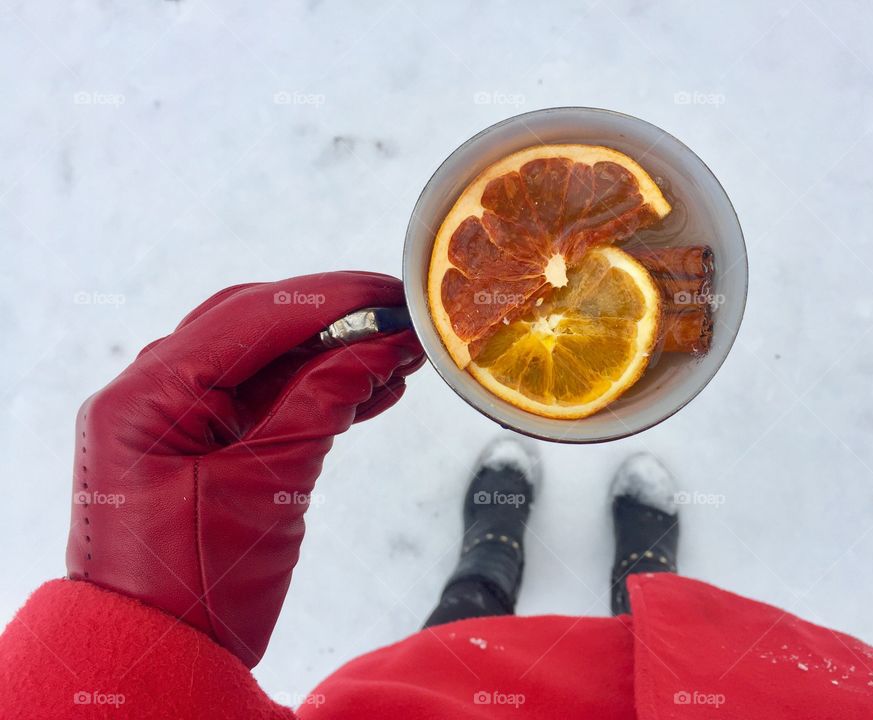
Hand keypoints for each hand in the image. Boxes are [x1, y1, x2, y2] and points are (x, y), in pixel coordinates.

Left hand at [66, 272, 423, 666]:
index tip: (393, 293)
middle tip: (400, 318)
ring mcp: (176, 417)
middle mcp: (153, 391)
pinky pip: (265, 401)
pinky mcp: (202, 443)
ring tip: (399, 357)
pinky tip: (371, 389)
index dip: (332, 299)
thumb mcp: (269, 482)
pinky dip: (317, 393)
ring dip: (332, 357)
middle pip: (257, 327)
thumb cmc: (195, 584)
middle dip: (335, 320)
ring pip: (266, 362)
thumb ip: (325, 400)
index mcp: (150, 392)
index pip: (253, 316)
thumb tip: (384, 346)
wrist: (160, 657)